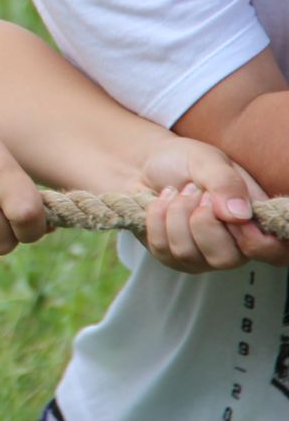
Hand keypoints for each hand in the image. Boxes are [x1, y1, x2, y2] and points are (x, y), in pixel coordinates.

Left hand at [136, 137, 288, 271]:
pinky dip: (157, 216)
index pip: (276, 253)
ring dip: (176, 212)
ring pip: (187, 253)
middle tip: (196, 191)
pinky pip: (161, 247)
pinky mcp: (172, 257)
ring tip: (179, 191)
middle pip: (225, 259)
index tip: (232, 215)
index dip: (258, 243)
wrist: (144, 163)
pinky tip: (163, 201)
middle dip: (202, 219)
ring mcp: (201, 256)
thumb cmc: (185, 161)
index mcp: (255, 222)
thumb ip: (226, 183)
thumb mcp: (208, 161)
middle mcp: (234, 245)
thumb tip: (240, 216)